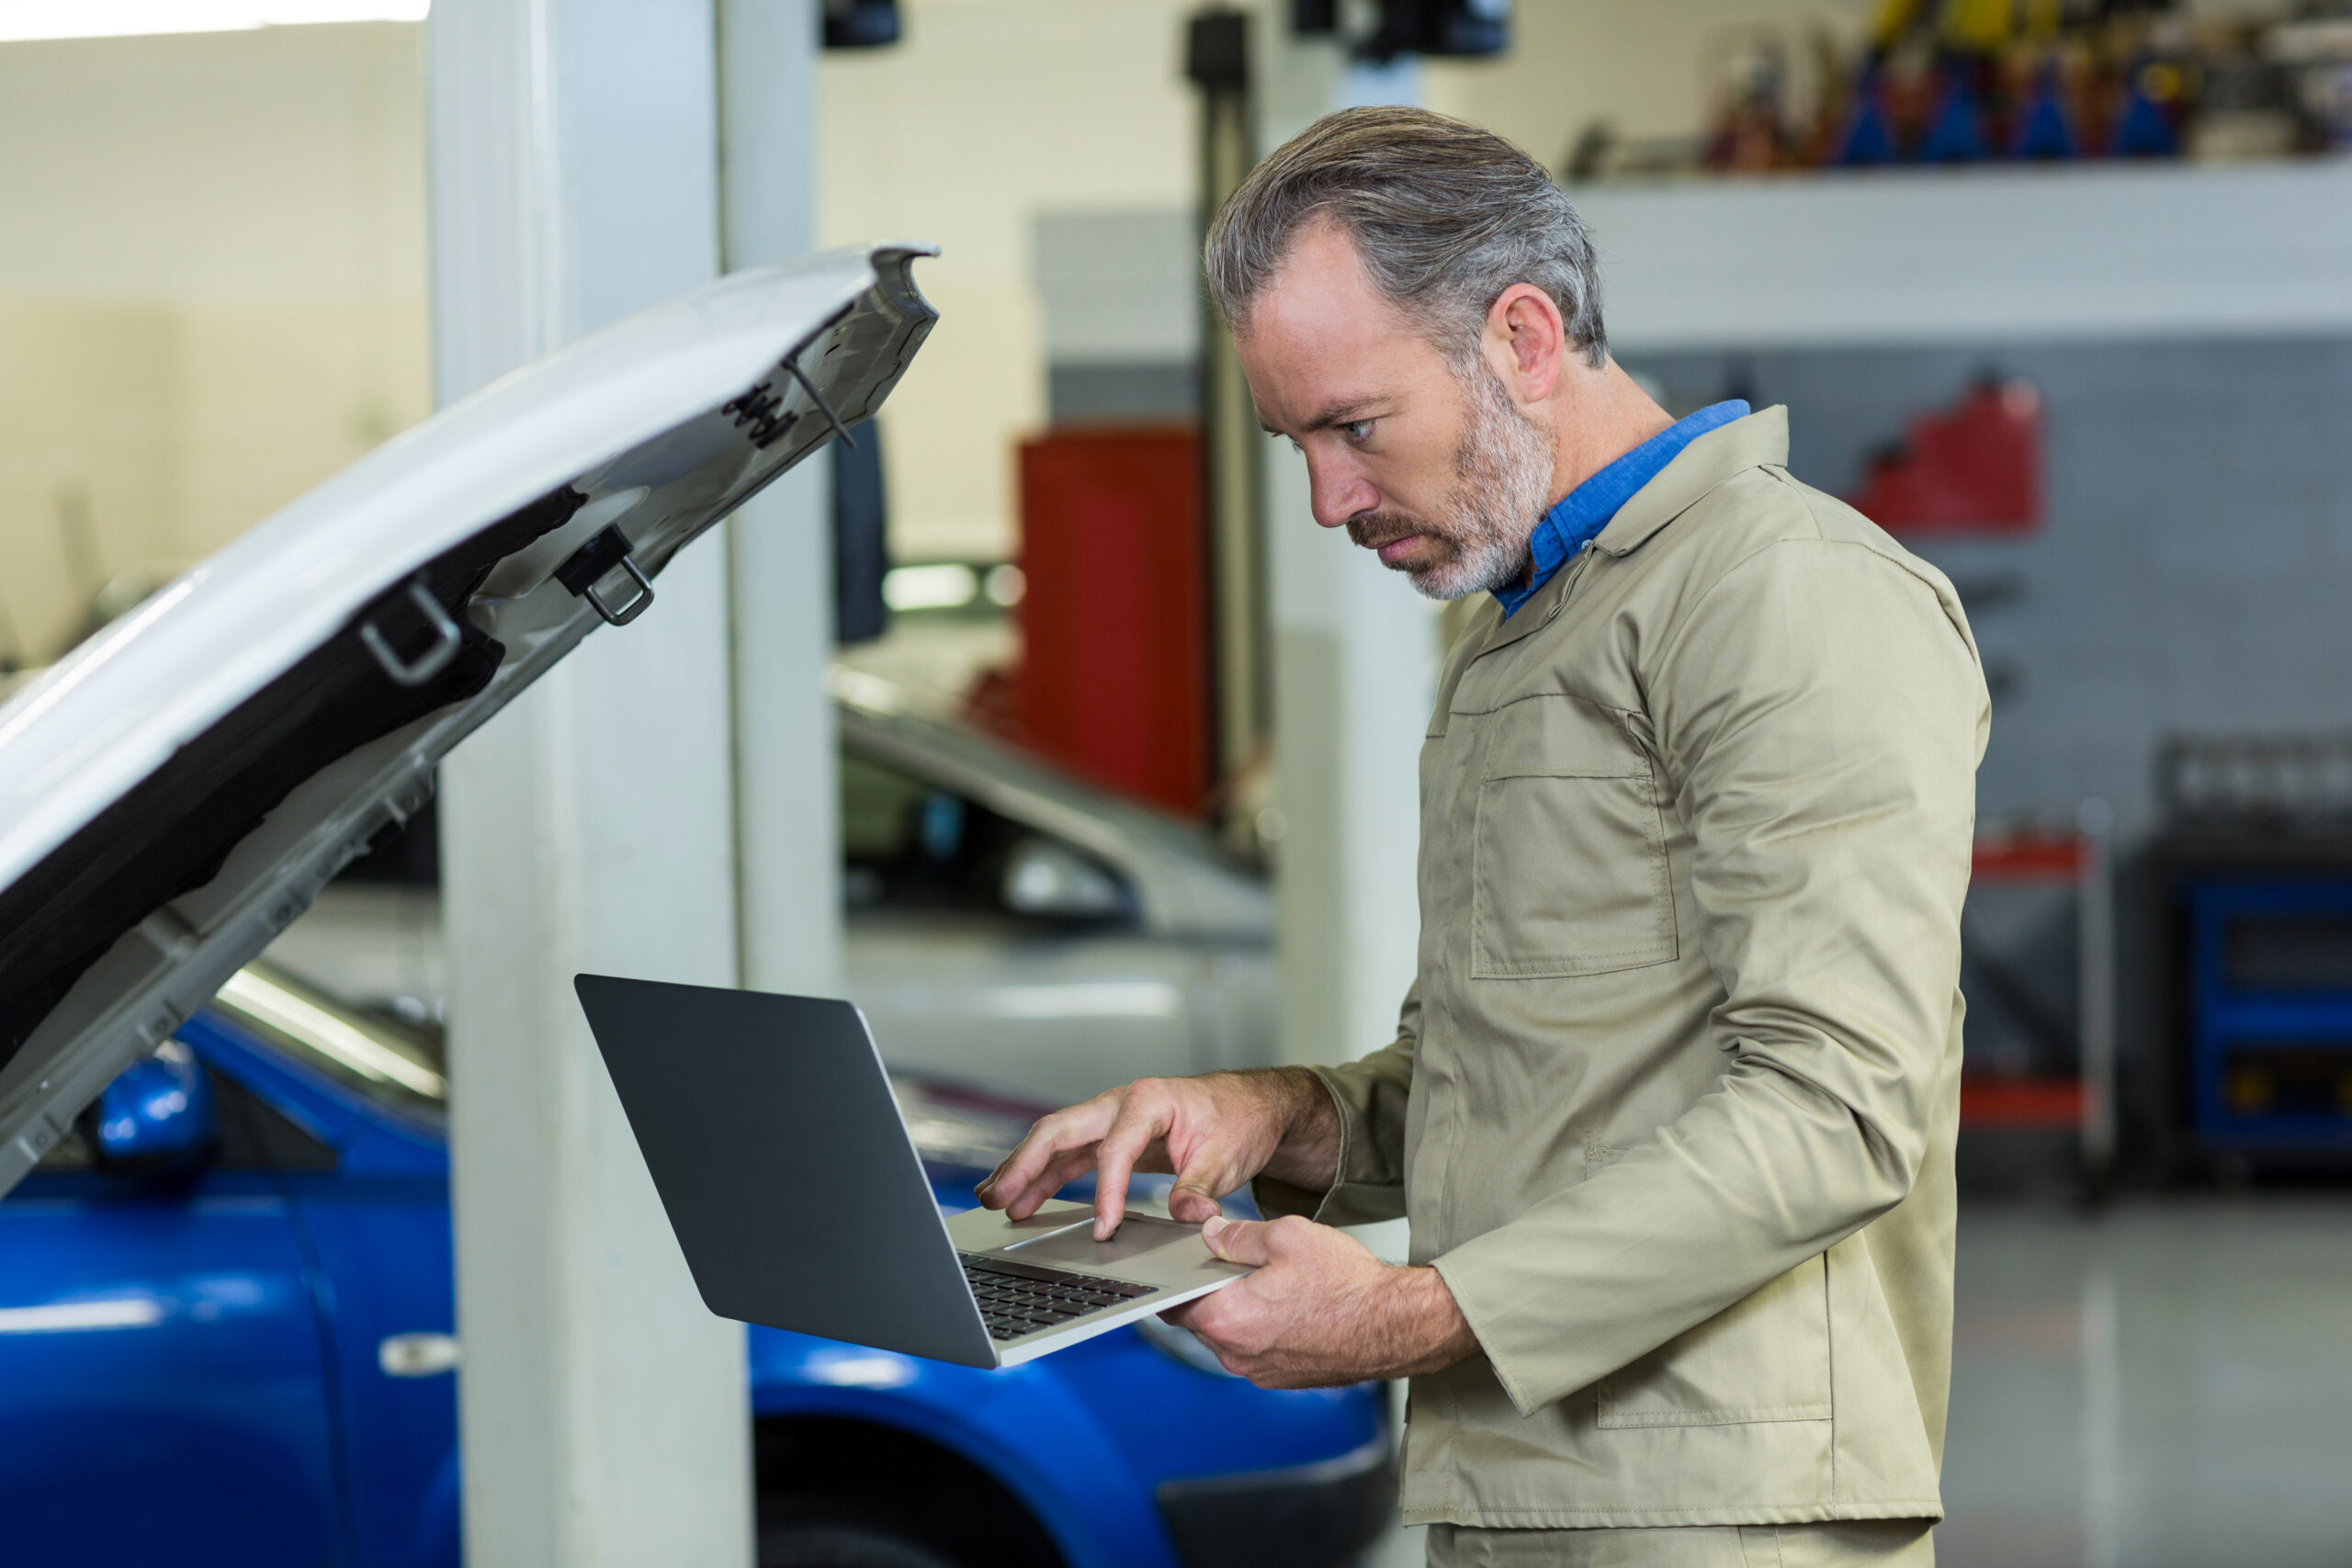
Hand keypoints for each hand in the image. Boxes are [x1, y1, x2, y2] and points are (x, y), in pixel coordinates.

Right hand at [975, 1069, 1335, 1239]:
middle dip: (1025, 1163)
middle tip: (997, 1196)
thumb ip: (1201, 1187)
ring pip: (1056, 1143)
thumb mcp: (1227, 1156)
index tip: (1103, 1230)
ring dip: (1024, 1171)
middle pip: (1060, 1130)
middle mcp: (1121, 1103)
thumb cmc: (1238, 1121)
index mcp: (1149, 1100)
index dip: (1106, 1192)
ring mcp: (1112, 1120)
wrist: (1250, 1106)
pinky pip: (1070, 1157)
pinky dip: (1045, 1178)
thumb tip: (1187, 1218)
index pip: (1115, 1149)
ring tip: (994, 1201)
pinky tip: (1024, 1202)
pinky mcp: (1111, 1138)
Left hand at [1163, 1214, 1478, 1386]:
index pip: (1172, 1303)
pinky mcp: (1283, 1379)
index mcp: (1227, 1319)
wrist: (1397, 1325)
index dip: (1171, 1279)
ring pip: (1228, 1335)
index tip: (1174, 1262)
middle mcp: (1237, 1355)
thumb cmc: (1347, 1283)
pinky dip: (1259, 1327)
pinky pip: (1255, 1349)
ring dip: (1235, 1310)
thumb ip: (1237, 1236)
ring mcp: (1260, 1372)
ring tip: (1264, 1281)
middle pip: (1199, 1319)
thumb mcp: (1287, 1237)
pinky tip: (1285, 1304)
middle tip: (1224, 1260)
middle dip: (1205, 1291)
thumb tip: (1209, 1235)